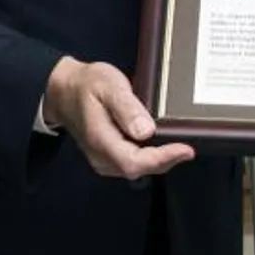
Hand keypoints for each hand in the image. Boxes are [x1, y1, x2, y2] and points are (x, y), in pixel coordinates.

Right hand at [42, 57, 193, 179]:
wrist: (65, 90)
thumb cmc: (87, 85)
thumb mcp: (108, 86)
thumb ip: (126, 108)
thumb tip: (147, 131)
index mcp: (100, 140)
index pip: (135, 162)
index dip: (162, 159)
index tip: (186, 149)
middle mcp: (101, 156)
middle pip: (140, 169)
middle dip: (167, 160)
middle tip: (190, 145)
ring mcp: (104, 159)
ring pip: (138, 169)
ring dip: (161, 160)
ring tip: (180, 145)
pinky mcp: (109, 157)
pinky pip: (133, 163)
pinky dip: (151, 157)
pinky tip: (163, 144)